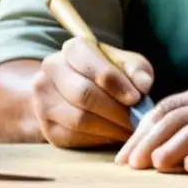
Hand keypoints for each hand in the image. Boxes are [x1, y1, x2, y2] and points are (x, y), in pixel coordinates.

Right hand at [30, 36, 153, 148]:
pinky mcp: (47, 126)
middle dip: (116, 111)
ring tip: (130, 131)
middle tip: (137, 121)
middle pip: (84, 94)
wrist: (75, 92)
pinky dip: (99, 139)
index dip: (114, 82)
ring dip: (110, 128)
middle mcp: (52, 69)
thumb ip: (136, 69)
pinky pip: (74, 137)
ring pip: (78, 119)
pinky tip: (113, 135)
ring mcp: (44, 98)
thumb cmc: (107, 74)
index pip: (90, 62)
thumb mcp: (125, 64)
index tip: (136, 98)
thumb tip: (143, 85)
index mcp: (73, 49)